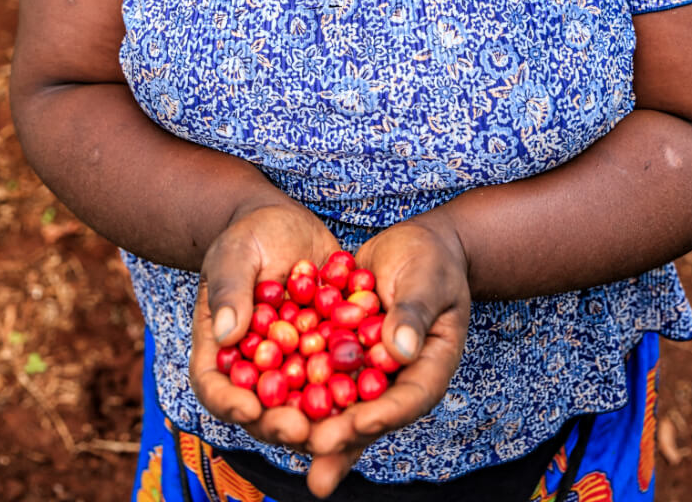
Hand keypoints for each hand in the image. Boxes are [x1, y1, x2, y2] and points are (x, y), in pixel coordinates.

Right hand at [189, 197, 339, 452]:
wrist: (289, 224)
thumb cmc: (250, 235)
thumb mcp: (235, 253)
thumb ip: (230, 289)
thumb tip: (226, 333)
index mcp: (220, 348)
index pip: (213, 386)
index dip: (228, 404)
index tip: (249, 410)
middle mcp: (255, 366)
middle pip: (259, 408)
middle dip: (278, 423)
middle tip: (301, 429)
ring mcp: (291, 364)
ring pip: (301, 402)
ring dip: (318, 418)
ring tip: (337, 426)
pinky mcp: (325, 354)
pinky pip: (337, 374)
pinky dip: (351, 386)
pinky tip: (371, 388)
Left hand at [302, 215, 470, 496]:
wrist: (409, 246)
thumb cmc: (431, 259)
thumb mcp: (428, 279)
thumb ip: (414, 312)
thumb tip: (400, 350)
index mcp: (427, 370)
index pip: (408, 401)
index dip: (383, 416)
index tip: (358, 424)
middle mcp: (393, 380)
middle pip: (368, 416)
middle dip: (339, 435)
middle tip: (311, 444)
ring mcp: (363, 371)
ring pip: (336, 403)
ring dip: (310, 420)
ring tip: (281, 433)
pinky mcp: (338, 354)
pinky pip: (314, 372)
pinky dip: (291, 382)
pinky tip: (261, 394)